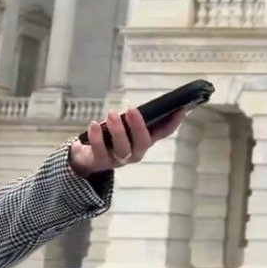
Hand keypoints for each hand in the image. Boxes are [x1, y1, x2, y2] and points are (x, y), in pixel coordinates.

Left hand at [68, 107, 185, 176]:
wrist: (84, 159)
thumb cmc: (108, 138)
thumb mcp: (122, 127)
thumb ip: (132, 119)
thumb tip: (140, 105)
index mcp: (144, 142)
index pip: (163, 133)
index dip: (174, 122)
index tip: (182, 109)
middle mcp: (135, 153)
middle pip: (142, 143)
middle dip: (138, 126)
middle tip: (132, 109)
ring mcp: (118, 160)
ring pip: (122, 148)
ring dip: (118, 130)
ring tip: (111, 114)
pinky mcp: (99, 162)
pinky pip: (99, 151)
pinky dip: (96, 137)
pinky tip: (94, 125)